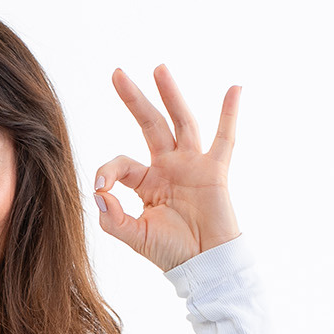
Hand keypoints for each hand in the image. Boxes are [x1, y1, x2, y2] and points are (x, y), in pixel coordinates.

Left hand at [93, 65, 241, 273]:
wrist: (203, 265)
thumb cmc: (171, 252)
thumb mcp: (135, 236)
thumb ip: (113, 219)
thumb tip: (99, 194)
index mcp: (147, 181)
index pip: (123, 163)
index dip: (109, 170)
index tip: (102, 187)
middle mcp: (168, 167)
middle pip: (149, 124)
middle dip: (133, 99)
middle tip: (117, 73)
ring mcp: (192, 165)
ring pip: (180, 122)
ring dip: (170, 95)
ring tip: (159, 68)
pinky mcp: (215, 171)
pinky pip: (224, 139)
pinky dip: (229, 114)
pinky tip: (234, 89)